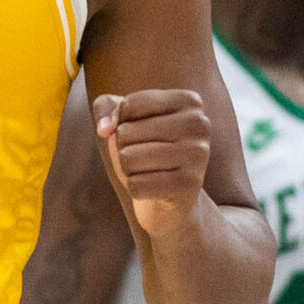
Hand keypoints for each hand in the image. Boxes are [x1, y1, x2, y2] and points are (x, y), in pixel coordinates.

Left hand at [93, 89, 210, 237]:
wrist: (172, 202)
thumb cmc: (147, 151)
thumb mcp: (125, 120)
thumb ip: (106, 108)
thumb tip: (104, 129)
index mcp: (189, 101)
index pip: (130, 104)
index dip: (122, 123)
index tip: (142, 134)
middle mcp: (199, 123)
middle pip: (125, 132)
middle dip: (123, 149)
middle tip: (146, 158)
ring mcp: (198, 154)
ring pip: (128, 158)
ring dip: (128, 170)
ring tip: (149, 172)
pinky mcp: (190, 184)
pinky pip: (136, 185)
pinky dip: (136, 190)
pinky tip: (154, 190)